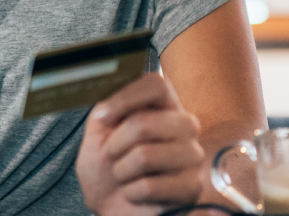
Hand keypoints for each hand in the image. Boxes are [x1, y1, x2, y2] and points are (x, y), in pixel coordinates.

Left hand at [75, 73, 204, 215]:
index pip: (156, 85)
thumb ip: (103, 111)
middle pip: (144, 122)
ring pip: (145, 156)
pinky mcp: (191, 187)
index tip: (103, 115)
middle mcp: (184, 126)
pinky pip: (150, 186)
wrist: (110, 203)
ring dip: (122, 170)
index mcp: (163, 105)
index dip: (126, 97)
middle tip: (112, 154)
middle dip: (115, 143)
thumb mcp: (97, 132)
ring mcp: (192, 156)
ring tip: (124, 174)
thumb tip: (106, 108)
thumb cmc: (107, 164)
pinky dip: (131, 192)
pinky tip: (135, 191)